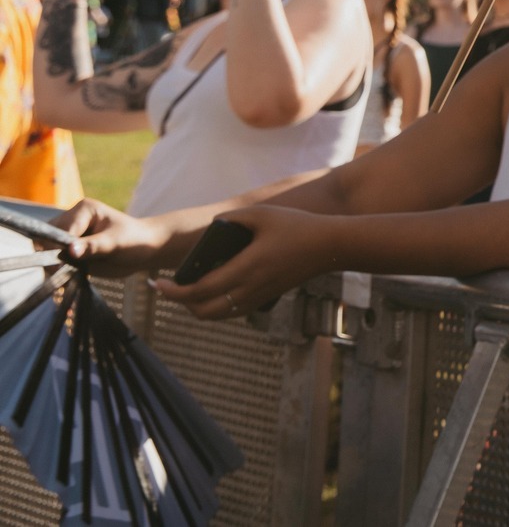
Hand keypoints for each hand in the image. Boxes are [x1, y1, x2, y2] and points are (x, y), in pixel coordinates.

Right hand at [51, 197, 171, 275]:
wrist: (144, 251)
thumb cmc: (134, 240)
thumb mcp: (115, 243)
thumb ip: (93, 246)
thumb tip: (70, 251)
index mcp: (84, 210)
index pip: (61, 229)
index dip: (59, 247)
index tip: (63, 264)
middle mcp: (72, 220)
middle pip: (47, 238)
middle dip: (52, 256)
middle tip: (61, 272)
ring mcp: (69, 236)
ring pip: (47, 251)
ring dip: (53, 265)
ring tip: (65, 276)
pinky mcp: (69, 251)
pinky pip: (55, 261)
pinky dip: (57, 271)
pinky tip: (66, 279)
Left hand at [151, 205, 337, 319]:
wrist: (331, 246)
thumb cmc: (298, 226)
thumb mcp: (263, 213)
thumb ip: (232, 217)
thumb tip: (212, 225)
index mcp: (245, 268)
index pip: (199, 291)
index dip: (173, 291)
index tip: (157, 284)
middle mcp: (250, 288)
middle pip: (203, 311)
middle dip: (181, 303)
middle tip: (170, 288)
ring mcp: (260, 296)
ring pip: (218, 315)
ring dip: (198, 308)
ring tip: (189, 290)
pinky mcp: (268, 297)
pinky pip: (233, 311)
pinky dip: (216, 307)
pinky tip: (214, 290)